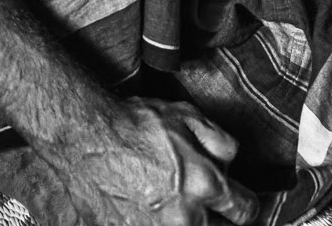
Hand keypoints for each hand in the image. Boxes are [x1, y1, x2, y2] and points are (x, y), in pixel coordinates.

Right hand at [49, 96, 256, 225]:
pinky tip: (150, 210)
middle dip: (216, 219)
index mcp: (205, 185)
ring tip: (171, 204)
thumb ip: (220, 142)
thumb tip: (230, 162)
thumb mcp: (187, 117)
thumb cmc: (133, 125)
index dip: (244, 205)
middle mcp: (184, 218)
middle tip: (203, 202)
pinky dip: (154, 223)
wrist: (85, 139)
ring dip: (186, 222)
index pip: (246, 212)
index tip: (238, 201)